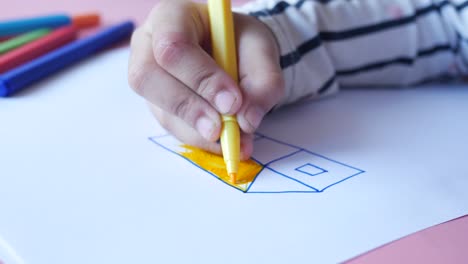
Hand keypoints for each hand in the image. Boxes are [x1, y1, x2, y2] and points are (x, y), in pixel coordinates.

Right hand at [128, 0, 283, 159]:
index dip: (200, 77)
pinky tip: (223, 141)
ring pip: (160, 110)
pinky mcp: (158, 105)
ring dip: (197, 130)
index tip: (232, 102)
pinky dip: (200, 139)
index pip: (172, 46)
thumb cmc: (240, 43)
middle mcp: (149, 45)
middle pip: (148, 78)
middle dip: (189, 108)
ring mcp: (149, 78)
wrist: (234, 53)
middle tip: (222, 130)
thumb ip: (263, 81)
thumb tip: (247, 121)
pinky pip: (172, 127)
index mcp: (172, 17)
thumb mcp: (261, 51)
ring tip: (233, 140)